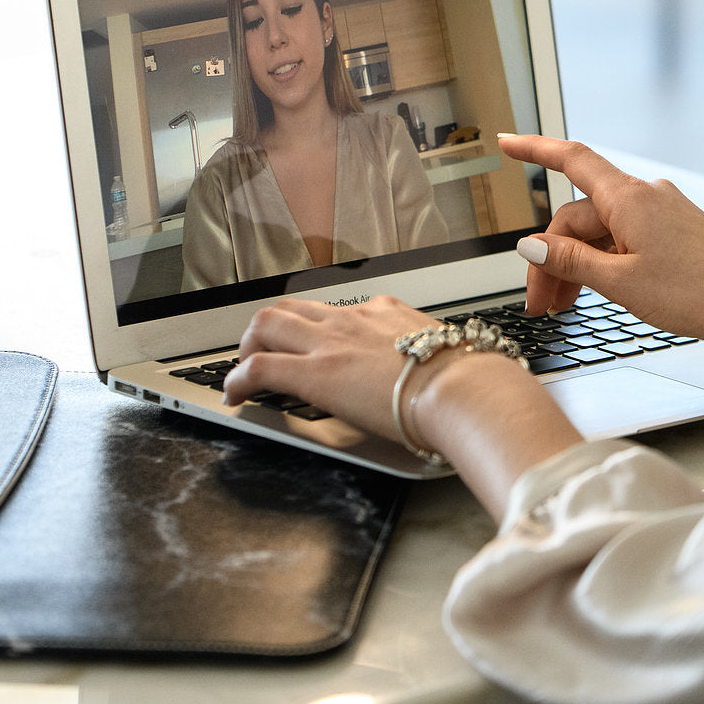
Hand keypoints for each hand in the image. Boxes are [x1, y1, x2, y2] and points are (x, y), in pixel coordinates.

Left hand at [225, 291, 583, 520]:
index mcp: (387, 313)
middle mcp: (354, 318)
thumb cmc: (469, 383)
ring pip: (267, 324)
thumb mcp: (447, 360)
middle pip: (293, 308)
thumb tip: (445, 385)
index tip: (317, 349)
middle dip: (269, 330)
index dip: (318, 331)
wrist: (466, 390)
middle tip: (260, 353)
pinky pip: (258, 368)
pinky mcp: (315, 372)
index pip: (338, 312)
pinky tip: (234, 395)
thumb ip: (433, 365)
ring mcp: (332, 342)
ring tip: (242, 371)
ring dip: (248, 347)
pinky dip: (237, 379)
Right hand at [500, 135, 703, 358]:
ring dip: (576, 266)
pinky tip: (598, 293)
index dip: (533, 149)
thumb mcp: (620, 284)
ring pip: (600, 232)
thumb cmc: (700, 294)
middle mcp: (644, 196)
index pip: (570, 160)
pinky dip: (604, 263)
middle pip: (578, 216)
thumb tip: (531, 245)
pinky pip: (624, 239)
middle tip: (540, 304)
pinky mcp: (675, 231)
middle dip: (552, 257)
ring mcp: (662, 213)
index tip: (506, 144)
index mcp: (628, 198)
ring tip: (564, 308)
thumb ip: (571, 262)